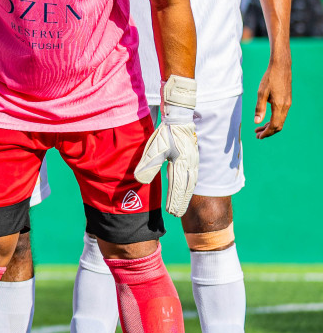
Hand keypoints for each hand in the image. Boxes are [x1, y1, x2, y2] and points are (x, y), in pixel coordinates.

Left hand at [134, 75, 197, 215]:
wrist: (179, 117)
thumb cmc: (166, 133)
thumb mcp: (154, 148)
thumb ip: (148, 165)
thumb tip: (140, 181)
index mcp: (181, 164)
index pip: (178, 187)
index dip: (175, 201)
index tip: (171, 213)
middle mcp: (190, 165)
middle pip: (186, 188)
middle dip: (181, 202)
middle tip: (176, 214)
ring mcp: (193, 162)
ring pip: (191, 183)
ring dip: (186, 196)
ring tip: (180, 207)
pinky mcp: (192, 158)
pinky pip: (192, 177)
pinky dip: (189, 187)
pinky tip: (185, 191)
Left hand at [254, 58, 290, 137]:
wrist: (281, 67)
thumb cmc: (269, 78)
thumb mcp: (261, 93)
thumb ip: (259, 108)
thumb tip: (257, 122)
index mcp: (280, 106)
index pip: (274, 125)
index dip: (267, 133)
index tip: (258, 137)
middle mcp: (286, 106)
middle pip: (278, 125)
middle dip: (268, 132)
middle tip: (257, 135)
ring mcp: (288, 103)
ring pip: (280, 120)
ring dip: (270, 126)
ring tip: (258, 129)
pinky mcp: (287, 100)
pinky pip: (281, 115)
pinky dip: (273, 119)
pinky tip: (265, 119)